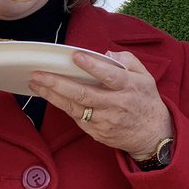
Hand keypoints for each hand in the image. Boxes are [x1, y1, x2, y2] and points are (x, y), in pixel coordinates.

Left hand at [29, 50, 173, 158]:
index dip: (92, 66)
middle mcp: (116, 104)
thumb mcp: (145, 76)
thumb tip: (105, 54)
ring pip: (74, 108)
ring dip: (52, 95)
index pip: (109, 75)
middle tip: (39, 74)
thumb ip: (127, 60)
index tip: (75, 56)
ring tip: (36, 83)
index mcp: (129, 87)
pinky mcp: (97, 132)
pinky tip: (49, 96)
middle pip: (83, 94)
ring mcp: (105, 121)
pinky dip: (61, 106)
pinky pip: (76, 117)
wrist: (152, 134)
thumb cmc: (145, 100)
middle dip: (58, 83)